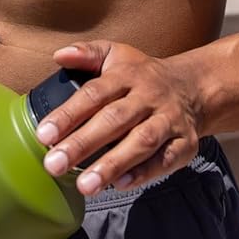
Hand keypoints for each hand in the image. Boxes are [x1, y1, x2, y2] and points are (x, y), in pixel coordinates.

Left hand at [34, 41, 207, 195]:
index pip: (94, 94)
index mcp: (127, 75)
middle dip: (83, 143)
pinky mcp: (184, 143)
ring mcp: (168, 120)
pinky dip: (144, 173)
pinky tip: (119, 185)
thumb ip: (87, 54)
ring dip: (112, 164)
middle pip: (114, 120)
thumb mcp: (116, 55)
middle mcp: (148, 97)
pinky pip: (165, 159)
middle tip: (54, 165)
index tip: (44, 135)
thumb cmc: (143, 76)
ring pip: (141, 141)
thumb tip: (59, 55)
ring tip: (85, 185)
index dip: (68, 115)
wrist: (194, 88)